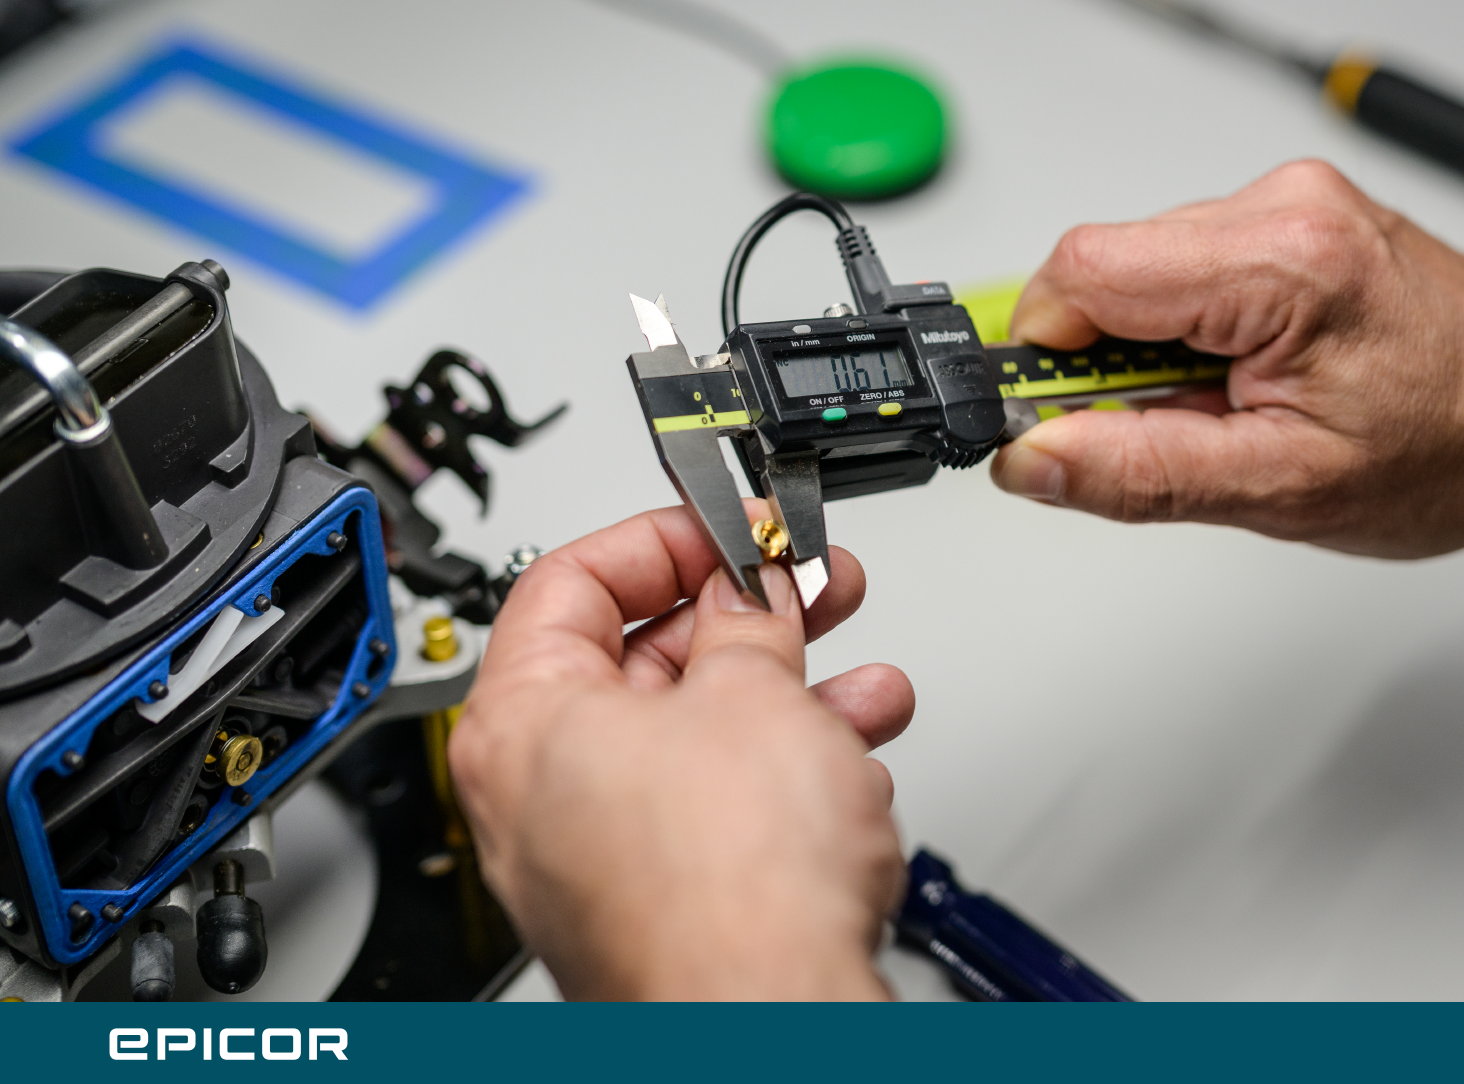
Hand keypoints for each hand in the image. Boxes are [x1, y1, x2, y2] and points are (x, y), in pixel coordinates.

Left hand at [448, 505, 912, 998]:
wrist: (768, 1019)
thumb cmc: (726, 888)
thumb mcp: (754, 693)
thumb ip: (748, 621)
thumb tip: (749, 591)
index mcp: (521, 722)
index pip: (568, 580)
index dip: (663, 538)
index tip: (730, 526)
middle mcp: (538, 794)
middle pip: (637, 662)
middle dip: (744, 619)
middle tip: (806, 584)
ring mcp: (596, 858)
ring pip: (693, 740)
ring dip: (787, 696)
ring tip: (860, 675)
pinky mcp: (659, 905)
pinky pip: (716, 809)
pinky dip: (782, 773)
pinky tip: (853, 757)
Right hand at [993, 159, 1463, 557]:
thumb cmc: (1449, 454)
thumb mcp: (1282, 491)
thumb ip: (1139, 471)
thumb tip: (1032, 458)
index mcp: (1287, 262)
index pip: (1085, 271)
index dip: (1052, 353)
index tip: (1075, 419)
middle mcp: (1288, 203)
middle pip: (1108, 262)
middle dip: (1111, 356)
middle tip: (1187, 423)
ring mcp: (1295, 197)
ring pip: (1145, 263)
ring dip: (1157, 342)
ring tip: (1237, 400)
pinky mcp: (1298, 209)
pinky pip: (1192, 259)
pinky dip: (1197, 323)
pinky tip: (1255, 368)